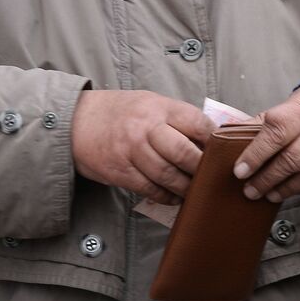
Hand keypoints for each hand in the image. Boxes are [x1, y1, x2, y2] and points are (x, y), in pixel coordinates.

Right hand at [71, 90, 214, 204]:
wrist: (78, 121)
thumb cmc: (123, 112)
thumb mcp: (152, 103)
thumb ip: (178, 118)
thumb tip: (211, 139)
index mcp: (159, 107)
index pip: (196, 123)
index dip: (213, 140)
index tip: (221, 151)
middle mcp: (146, 128)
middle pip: (183, 153)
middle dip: (201, 168)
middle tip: (211, 176)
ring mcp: (131, 151)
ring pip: (168, 175)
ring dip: (186, 187)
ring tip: (196, 191)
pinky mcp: (119, 172)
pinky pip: (149, 188)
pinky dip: (166, 196)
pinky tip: (174, 197)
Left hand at [233, 83, 299, 202]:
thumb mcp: (291, 104)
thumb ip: (263, 122)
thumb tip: (229, 134)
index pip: (276, 133)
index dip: (256, 155)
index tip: (240, 171)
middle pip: (292, 160)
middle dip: (266, 179)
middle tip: (250, 190)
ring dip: (285, 190)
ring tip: (269, 194)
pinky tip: (292, 190)